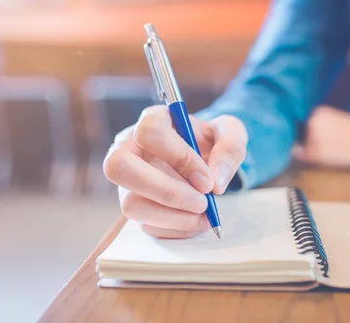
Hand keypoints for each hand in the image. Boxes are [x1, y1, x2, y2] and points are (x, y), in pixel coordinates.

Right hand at [104, 106, 247, 238]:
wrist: (203, 160)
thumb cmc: (210, 141)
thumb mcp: (230, 133)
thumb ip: (230, 148)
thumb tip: (216, 183)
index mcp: (152, 120)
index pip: (150, 132)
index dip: (179, 157)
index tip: (207, 180)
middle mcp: (128, 148)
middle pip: (119, 167)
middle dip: (165, 192)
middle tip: (201, 203)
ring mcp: (126, 180)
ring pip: (131, 204)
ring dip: (172, 217)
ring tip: (204, 215)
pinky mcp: (133, 205)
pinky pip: (145, 224)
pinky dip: (174, 229)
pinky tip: (196, 220)